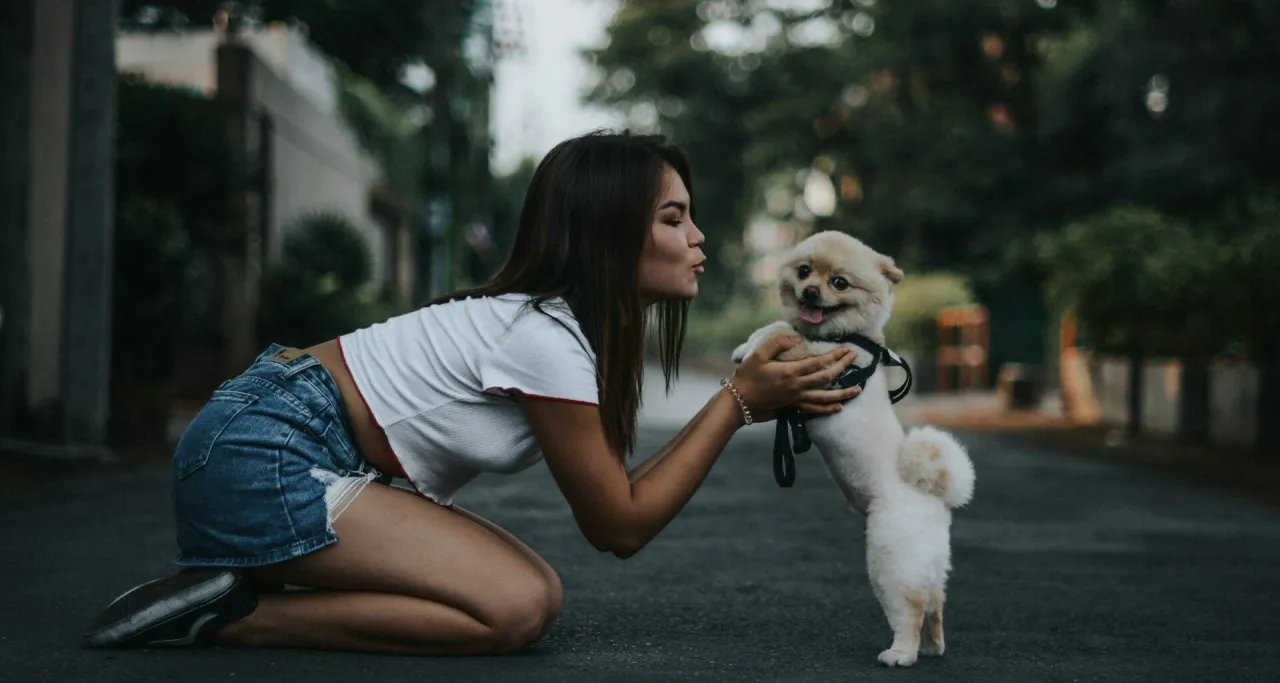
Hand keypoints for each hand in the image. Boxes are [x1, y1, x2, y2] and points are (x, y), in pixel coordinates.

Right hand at [727, 333, 860, 421]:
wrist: (739, 401)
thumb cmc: (747, 376)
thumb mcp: (758, 354)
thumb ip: (778, 343)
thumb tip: (796, 338)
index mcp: (790, 371)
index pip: (818, 362)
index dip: (834, 355)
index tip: (845, 348)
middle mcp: (797, 386)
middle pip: (826, 377)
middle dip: (843, 367)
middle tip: (854, 358)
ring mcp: (797, 398)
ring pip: (825, 397)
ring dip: (843, 393)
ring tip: (858, 389)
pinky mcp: (793, 407)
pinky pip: (815, 409)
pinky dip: (828, 409)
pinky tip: (839, 407)